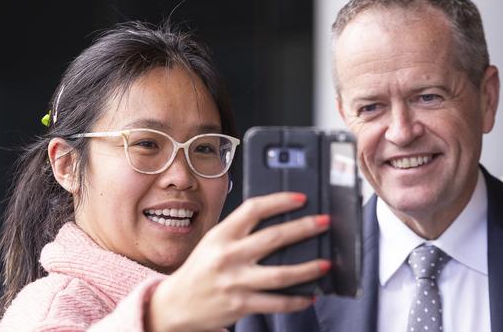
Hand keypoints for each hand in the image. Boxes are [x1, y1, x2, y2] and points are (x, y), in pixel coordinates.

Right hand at [145, 192, 330, 331]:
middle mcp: (228, 256)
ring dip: (308, 268)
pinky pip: (277, 303)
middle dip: (304, 228)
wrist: (176, 304)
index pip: (253, 209)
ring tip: (326, 263)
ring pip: (281, 274)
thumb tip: (279, 220)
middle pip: (273, 238)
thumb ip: (240, 231)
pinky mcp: (241, 304)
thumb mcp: (214, 242)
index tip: (300, 198)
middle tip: (324, 223)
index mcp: (221, 235)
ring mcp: (235, 281)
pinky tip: (310, 295)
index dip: (279, 201)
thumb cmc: (201, 269)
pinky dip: (297, 300)